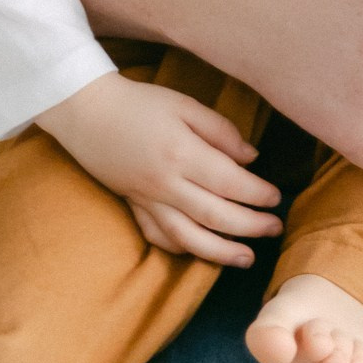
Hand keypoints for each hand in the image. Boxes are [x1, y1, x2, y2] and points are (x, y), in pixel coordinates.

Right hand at [37, 72, 283, 264]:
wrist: (86, 112)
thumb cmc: (140, 103)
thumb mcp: (184, 104)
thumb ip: (220, 131)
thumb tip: (251, 158)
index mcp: (181, 153)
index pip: (228, 182)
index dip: (256, 193)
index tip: (276, 198)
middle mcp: (164, 183)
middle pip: (214, 214)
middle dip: (249, 226)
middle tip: (274, 228)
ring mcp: (146, 200)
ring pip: (187, 235)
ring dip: (220, 252)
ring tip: (246, 258)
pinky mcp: (132, 206)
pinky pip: (157, 236)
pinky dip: (180, 248)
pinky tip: (199, 251)